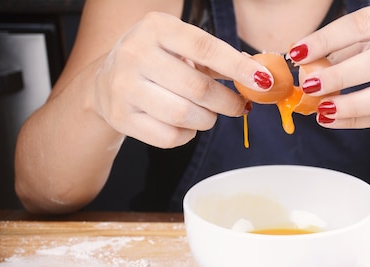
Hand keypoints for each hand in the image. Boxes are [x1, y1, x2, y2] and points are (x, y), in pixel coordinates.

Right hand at [92, 12, 271, 147]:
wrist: (105, 83)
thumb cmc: (157, 62)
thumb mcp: (181, 48)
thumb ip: (218, 59)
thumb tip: (261, 75)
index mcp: (156, 27)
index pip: (205, 47)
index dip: (237, 66)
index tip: (263, 81)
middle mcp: (135, 53)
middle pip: (198, 89)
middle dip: (228, 102)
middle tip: (240, 106)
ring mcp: (124, 87)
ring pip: (185, 116)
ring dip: (208, 120)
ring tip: (208, 114)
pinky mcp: (121, 117)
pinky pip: (170, 136)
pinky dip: (188, 135)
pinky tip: (185, 124)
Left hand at [288, 0, 369, 127]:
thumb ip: (345, 47)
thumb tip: (304, 63)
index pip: (363, 24)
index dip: (328, 39)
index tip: (298, 52)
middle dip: (341, 75)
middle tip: (310, 85)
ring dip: (353, 104)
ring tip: (322, 109)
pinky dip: (359, 120)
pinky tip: (334, 120)